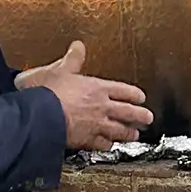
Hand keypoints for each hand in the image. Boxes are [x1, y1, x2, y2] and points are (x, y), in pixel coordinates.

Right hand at [15, 41, 152, 151]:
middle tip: (148, 118)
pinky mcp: (88, 140)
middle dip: (141, 115)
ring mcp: (97, 125)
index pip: (124, 91)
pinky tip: (109, 145)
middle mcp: (102, 107)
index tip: (141, 97)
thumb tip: (78, 46)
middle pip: (128, 112)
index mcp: (98, 88)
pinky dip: (108, 145)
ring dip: (129, 133)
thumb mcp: (61, 69)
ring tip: (135, 135)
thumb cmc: (50, 93)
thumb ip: (73, 59)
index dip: (135, 94)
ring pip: (120, 131)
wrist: (42, 116)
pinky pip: (103, 144)